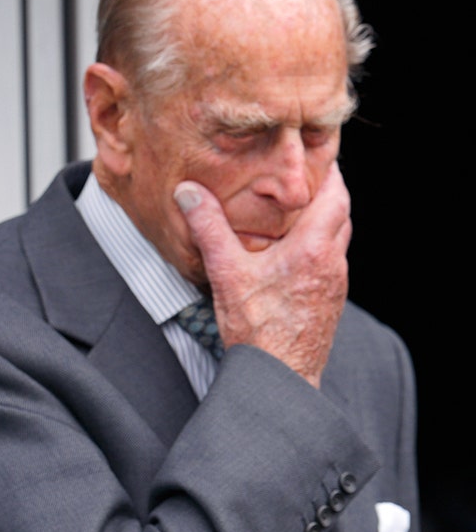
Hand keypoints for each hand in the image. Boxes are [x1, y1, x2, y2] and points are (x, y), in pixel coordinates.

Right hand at [173, 163, 350, 387]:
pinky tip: (291, 253)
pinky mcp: (329, 302)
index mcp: (313, 248)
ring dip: (322, 221)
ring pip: (337, 239)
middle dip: (326, 192)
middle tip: (302, 177)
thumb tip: (189, 193)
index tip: (315, 154)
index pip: (336, 194)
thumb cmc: (258, 329)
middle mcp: (332, 263)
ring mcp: (334, 284)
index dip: (328, 170)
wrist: (281, 377)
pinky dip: (316, 247)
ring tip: (294, 211)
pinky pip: (329, 262)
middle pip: (341, 214)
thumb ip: (209, 228)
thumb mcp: (226, 272)